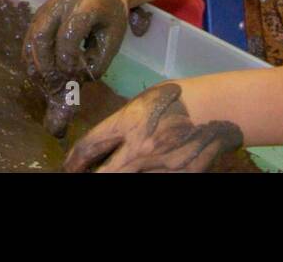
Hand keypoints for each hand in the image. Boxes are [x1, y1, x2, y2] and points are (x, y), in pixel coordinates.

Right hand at [22, 0, 129, 136]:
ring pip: (31, 35)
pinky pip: (30, 34)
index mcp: (86, 5)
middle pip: (41, 35)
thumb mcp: (114, 38)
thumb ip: (98, 63)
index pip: (69, 35)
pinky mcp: (40, 11)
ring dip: (34, 62)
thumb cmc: (111, 14)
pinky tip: (39, 71)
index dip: (68, 60)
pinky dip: (32, 55)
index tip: (74, 77)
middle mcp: (61, 2)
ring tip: (43, 82)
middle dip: (45, 65)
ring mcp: (47, 5)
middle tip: (53, 85)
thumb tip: (77, 83)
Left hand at [63, 83, 243, 171]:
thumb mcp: (139, 106)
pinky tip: (145, 170)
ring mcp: (161, 167)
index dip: (74, 160)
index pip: (90, 145)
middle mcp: (140, 148)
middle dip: (92, 176)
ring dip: (119, 175)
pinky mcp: (180, 177)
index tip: (69, 166)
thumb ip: (121, 126)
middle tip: (85, 175)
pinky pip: (155, 181)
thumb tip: (102, 147)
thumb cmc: (172, 100)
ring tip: (118, 169)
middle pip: (104, 175)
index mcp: (128, 122)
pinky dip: (147, 177)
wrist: (213, 109)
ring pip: (127, 181)